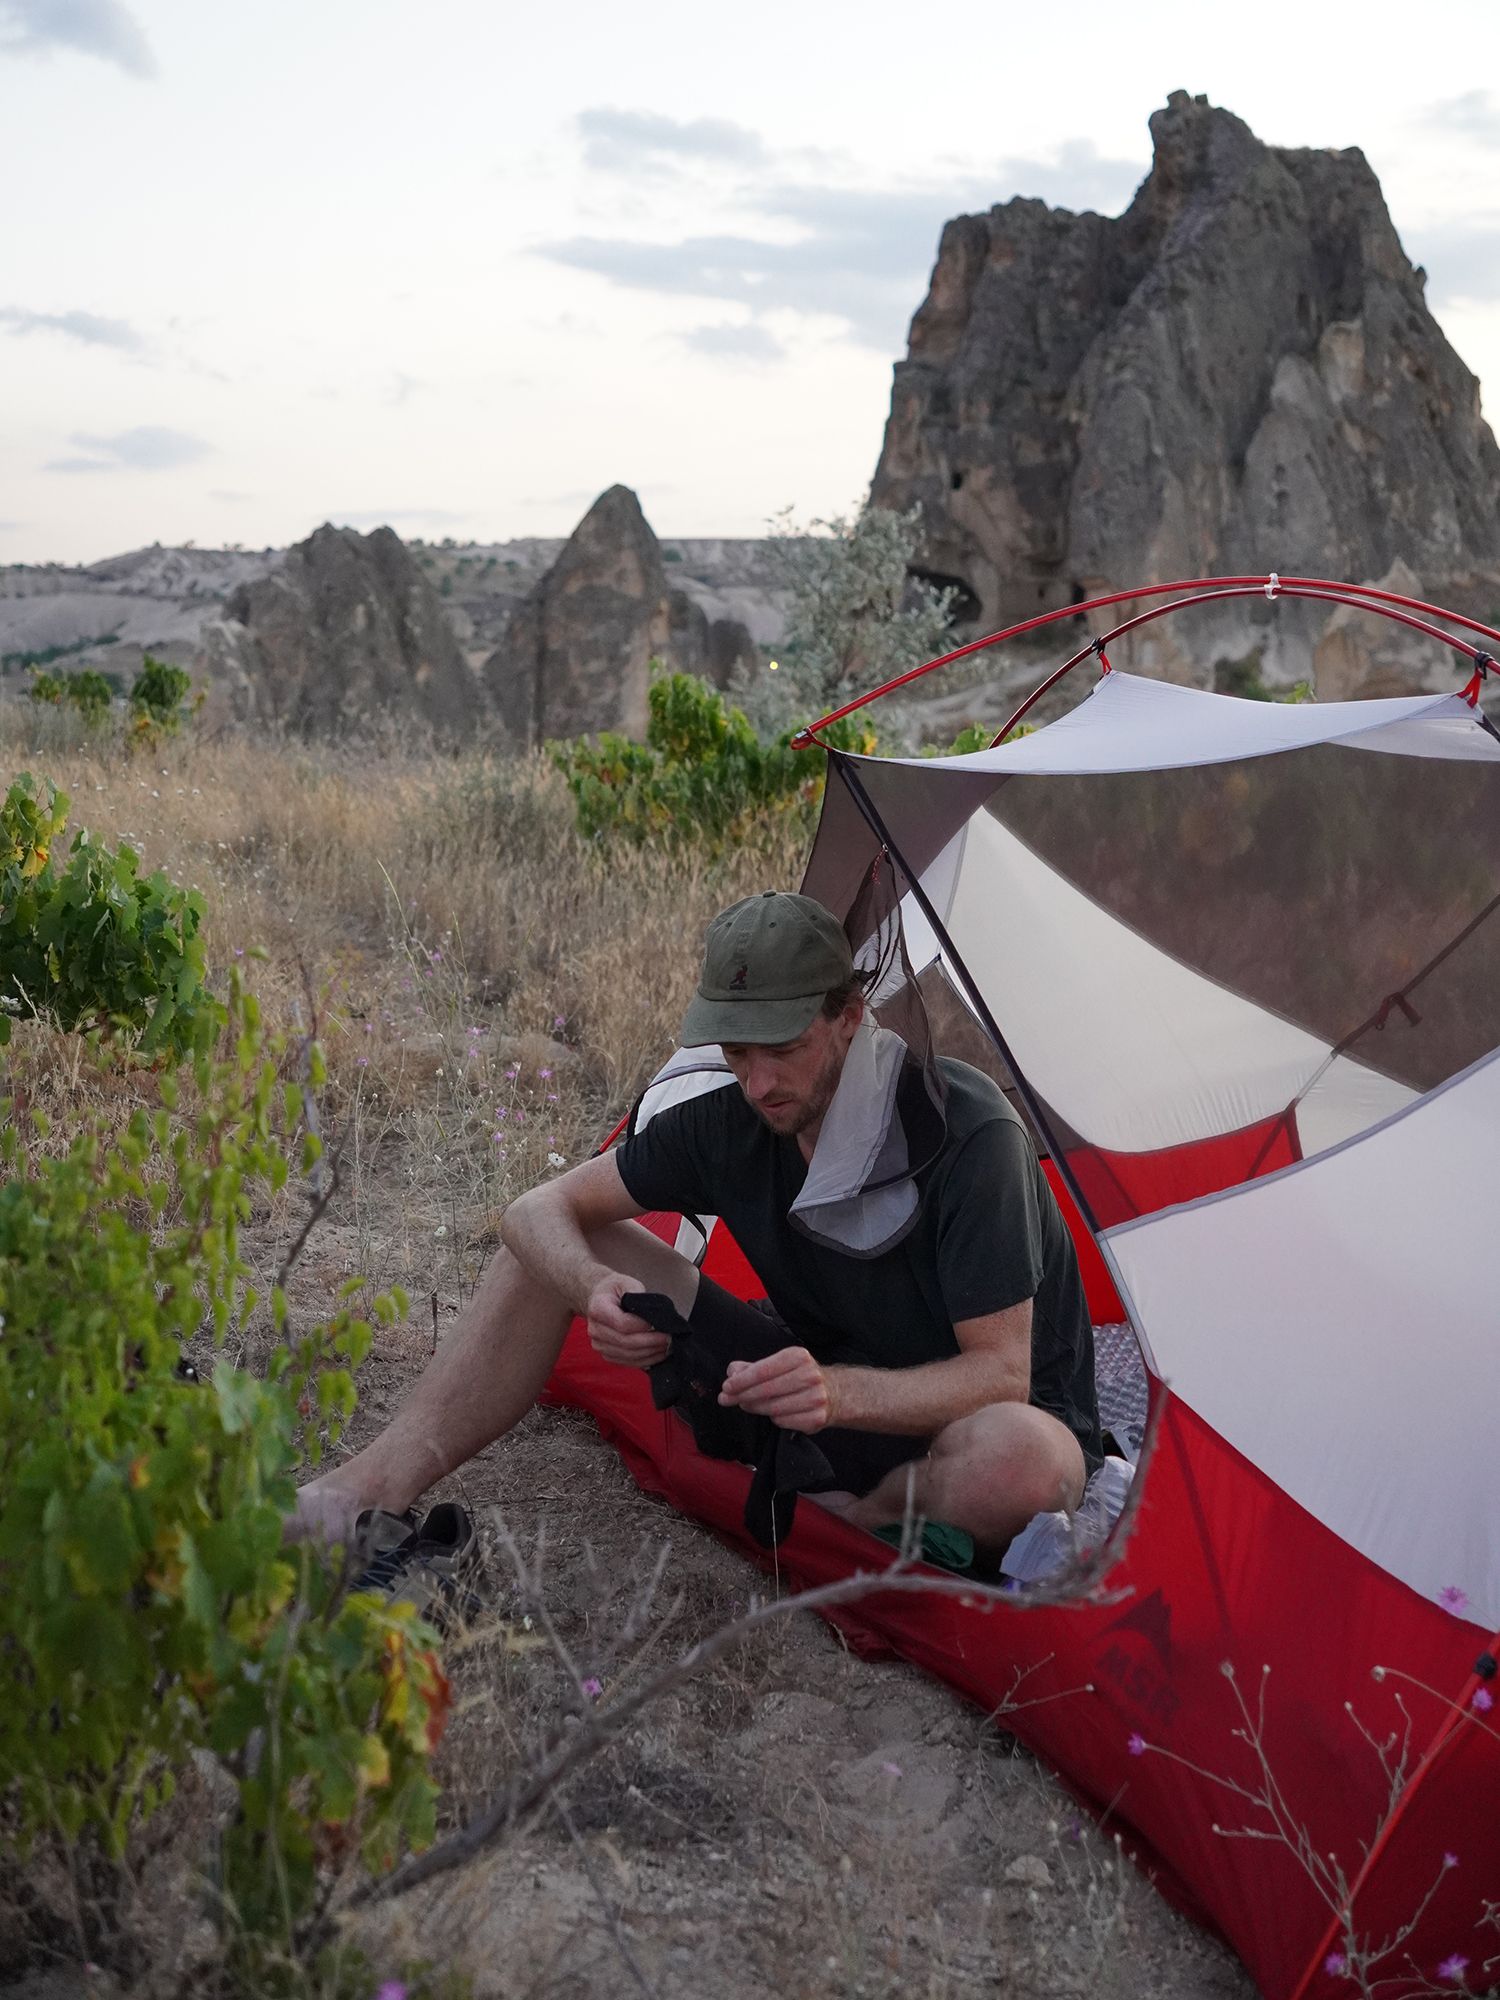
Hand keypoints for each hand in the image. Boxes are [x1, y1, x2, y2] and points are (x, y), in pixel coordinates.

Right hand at [584, 1273, 670, 1367]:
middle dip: (650, 1342)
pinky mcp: (607, 1354)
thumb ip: (638, 1296)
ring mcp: (599, 1344)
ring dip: (650, 1353)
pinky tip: (658, 1353)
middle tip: (669, 1338)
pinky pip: (627, 1362)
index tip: (659, 1324)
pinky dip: (645, 1360)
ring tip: (667, 1346)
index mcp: (597, 1308)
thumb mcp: (626, 1283)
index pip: (622, 1323)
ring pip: (628, 1355)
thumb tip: (653, 1315)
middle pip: (625, 1342)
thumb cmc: (616, 1289)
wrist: (600, 1298)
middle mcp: (595, 1329)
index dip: (642, 1326)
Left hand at [718, 1345, 832, 1432]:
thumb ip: (753, 1367)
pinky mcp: (816, 1419)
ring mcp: (815, 1398)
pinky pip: (783, 1421)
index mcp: (798, 1357)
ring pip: (772, 1408)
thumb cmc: (799, 1376)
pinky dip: (773, 1418)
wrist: (835, 1393)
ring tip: (746, 1404)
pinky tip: (772, 1412)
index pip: (763, 1370)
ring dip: (755, 1408)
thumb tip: (732, 1372)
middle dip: (742, 1395)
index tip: (726, 1387)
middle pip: (766, 1390)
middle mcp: (810, 1376)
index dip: (741, 1380)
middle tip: (727, 1399)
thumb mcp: (780, 1364)